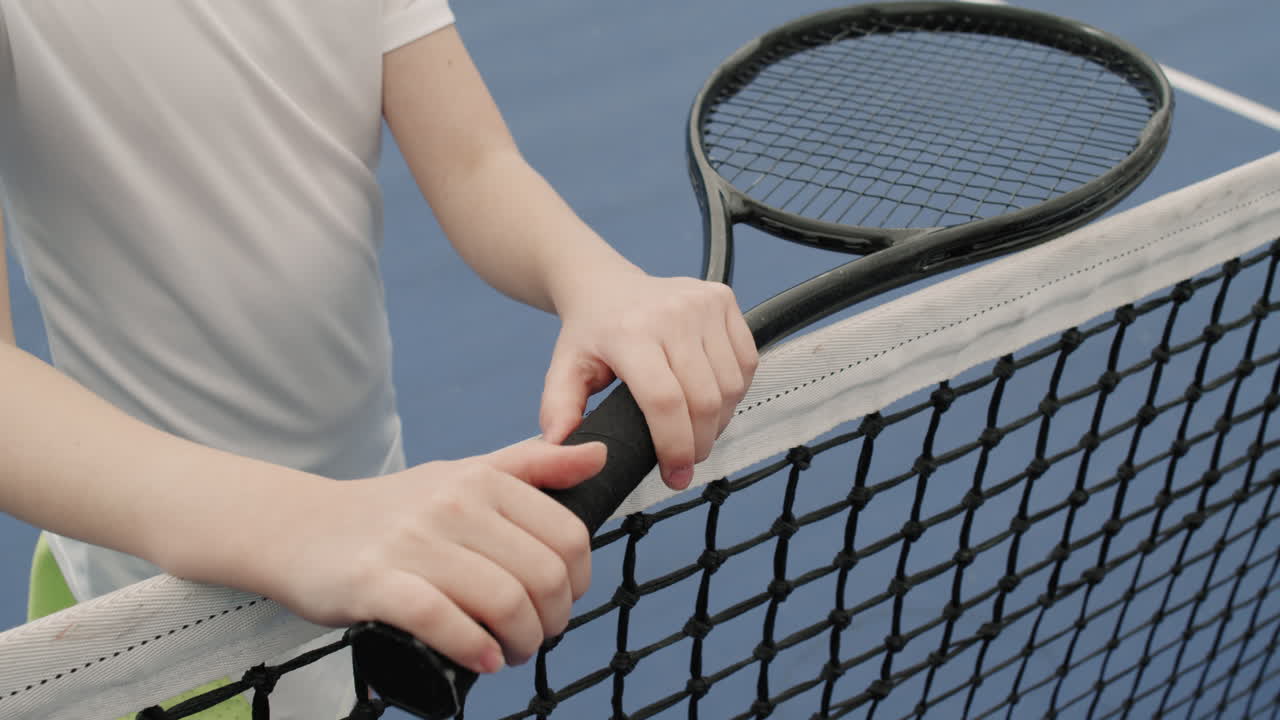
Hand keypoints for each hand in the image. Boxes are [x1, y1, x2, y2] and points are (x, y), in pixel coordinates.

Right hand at [253, 440, 604, 674]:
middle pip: (543, 575)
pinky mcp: (374, 581)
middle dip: (552, 621)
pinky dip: (474, 649)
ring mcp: (413, 542)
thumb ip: (533, 465)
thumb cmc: (396, 510)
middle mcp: (453, 504)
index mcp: (484, 479)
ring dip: (521, 643)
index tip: (561, 602)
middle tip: (535, 637)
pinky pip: (442, 620)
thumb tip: (599, 454)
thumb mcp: (466, 474)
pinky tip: (483, 660)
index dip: (579, 581)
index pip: (569, 536)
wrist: (302, 528)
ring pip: (504, 602)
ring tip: (510, 652)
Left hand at [540, 271, 756, 489]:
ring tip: (697, 430)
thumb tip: (559, 446)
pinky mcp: (722, 298)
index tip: (674, 476)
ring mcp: (702, 303)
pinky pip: (746, 362)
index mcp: (630, 333)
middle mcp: (672, 314)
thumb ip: (558, 410)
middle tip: (686, 461)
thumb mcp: (564, 369)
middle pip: (704, 400)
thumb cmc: (590, 333)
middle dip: (699, 443)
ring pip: (730, 386)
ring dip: (720, 421)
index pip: (665, 401)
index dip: (675, 447)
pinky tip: (713, 400)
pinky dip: (736, 392)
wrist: (606, 285)